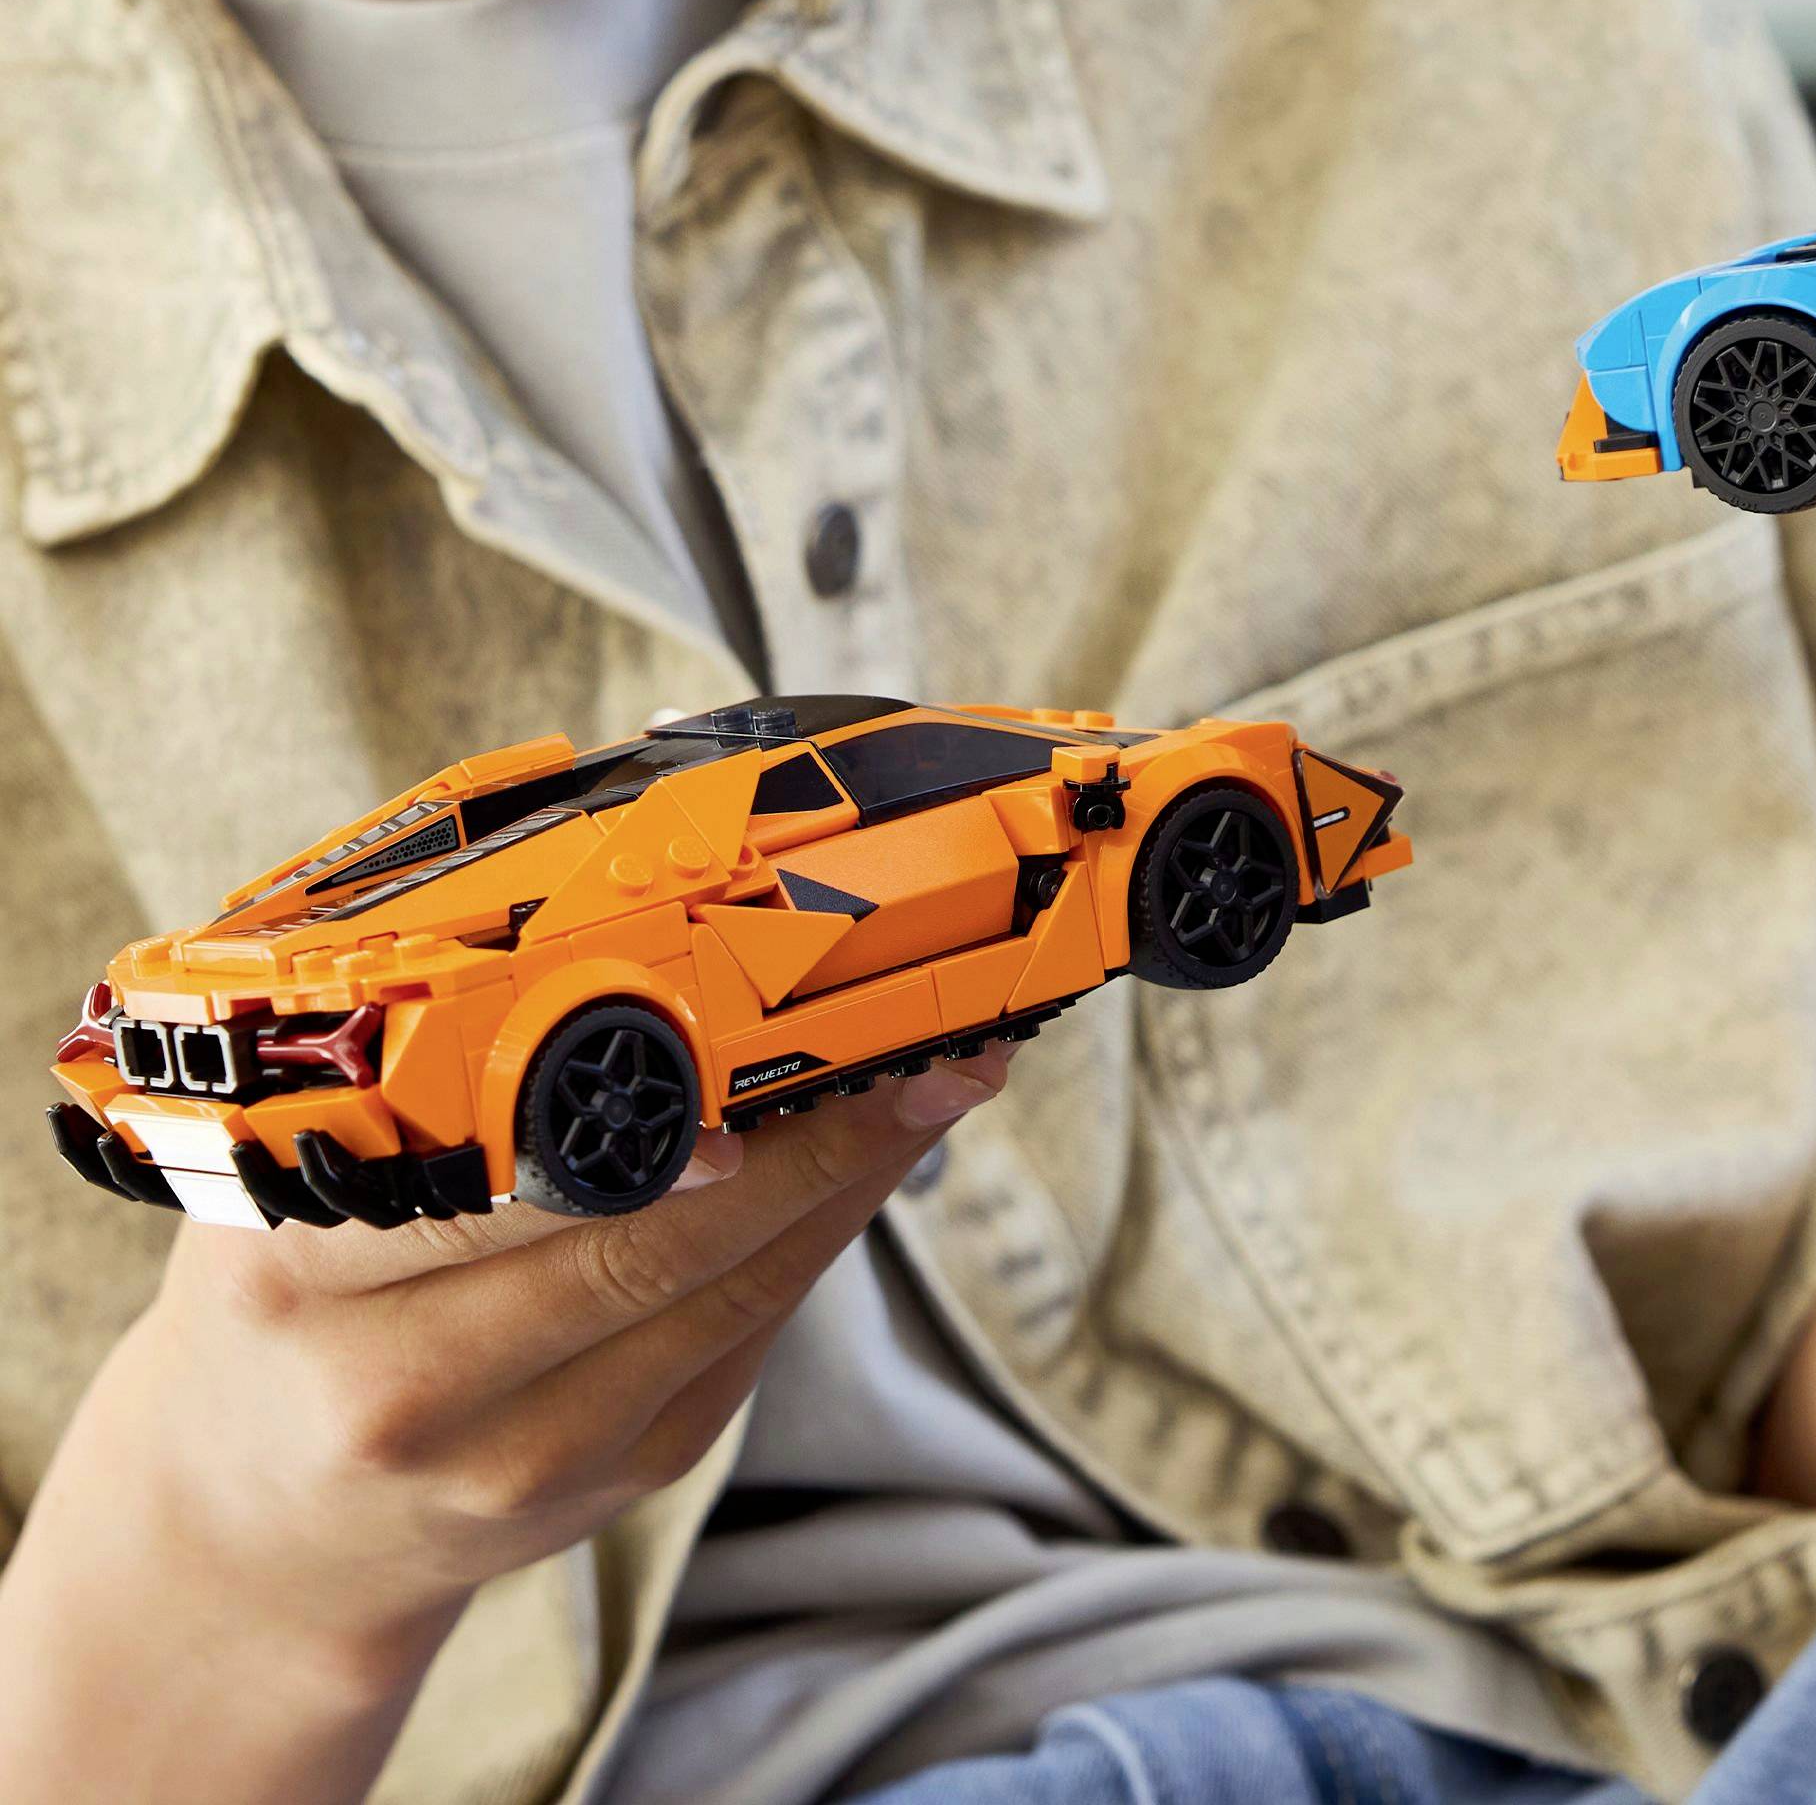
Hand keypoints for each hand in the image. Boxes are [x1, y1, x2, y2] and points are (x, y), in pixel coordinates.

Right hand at [0, 1051, 1008, 1804]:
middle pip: (639, 1252)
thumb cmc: (283, 1300)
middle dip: (801, 1141)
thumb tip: (589, 911)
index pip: (475, 1198)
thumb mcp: (274, 1182)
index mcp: (296, 1283)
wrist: (250, 1535)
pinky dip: (817, 1239)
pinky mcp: (616, 1480)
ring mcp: (524, 1457)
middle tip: (914, 1046)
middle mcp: (407, 1391)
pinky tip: (872, 1158)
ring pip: (722, 1299)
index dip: (616, 1142)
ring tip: (935, 1078)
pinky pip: (746, 1338)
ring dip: (846, 1181)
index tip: (733, 1081)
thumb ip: (396, 1075)